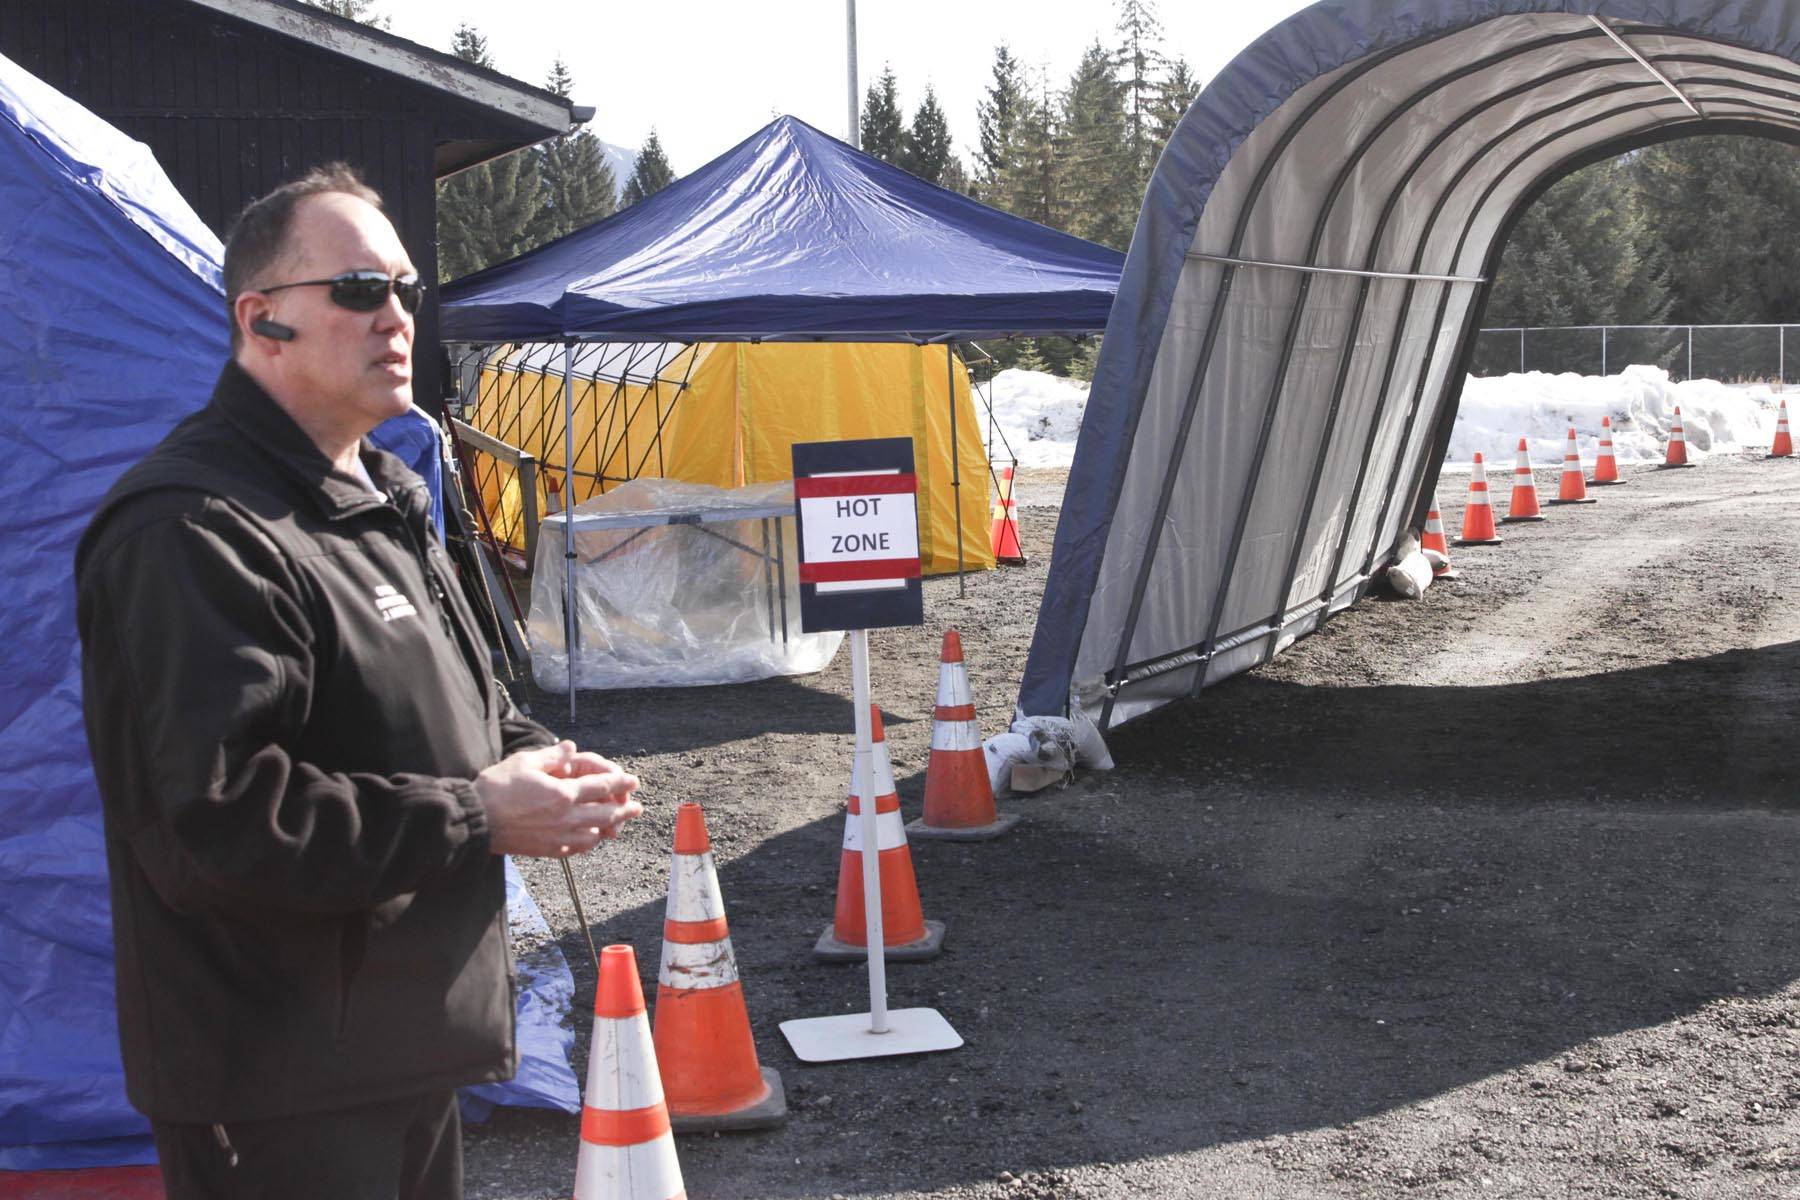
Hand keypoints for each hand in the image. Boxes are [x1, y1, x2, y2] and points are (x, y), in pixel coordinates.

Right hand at [476, 741, 641, 857]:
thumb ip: (552, 756)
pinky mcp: (548, 851)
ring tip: (617, 825)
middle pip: (605, 814)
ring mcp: (558, 837)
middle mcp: (565, 817)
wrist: (475, 821)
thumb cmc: (496, 789)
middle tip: (637, 808)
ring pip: (595, 835)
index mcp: (562, 793)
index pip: (601, 787)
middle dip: (624, 810)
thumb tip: (570, 748)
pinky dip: (588, 842)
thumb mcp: (524, 762)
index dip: (620, 783)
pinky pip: (577, 849)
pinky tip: (590, 838)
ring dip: (609, 828)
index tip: (632, 781)